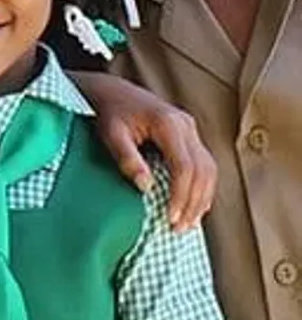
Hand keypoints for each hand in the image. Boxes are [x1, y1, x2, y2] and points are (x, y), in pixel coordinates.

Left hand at [71, 71, 214, 230]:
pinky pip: (205, 164)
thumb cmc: (110, 113)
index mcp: (167, 123)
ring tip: (188, 223)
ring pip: (209, 168)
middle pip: (203, 170)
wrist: (113, 91)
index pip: (184, 166)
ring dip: (202, 198)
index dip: (180, 195)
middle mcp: (185, 125)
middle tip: (180, 228)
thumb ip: (127, 159)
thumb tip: (145, 187)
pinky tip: (194, 205)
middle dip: (194, 202)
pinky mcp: (190, 134)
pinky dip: (203, 187)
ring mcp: (191, 128)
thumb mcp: (111, 134)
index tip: (170, 218)